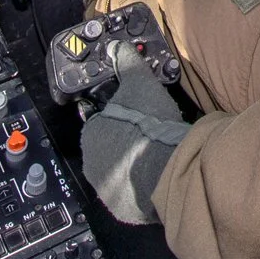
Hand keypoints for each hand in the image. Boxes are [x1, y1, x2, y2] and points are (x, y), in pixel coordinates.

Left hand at [78, 43, 189, 225]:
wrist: (168, 167)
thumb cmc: (149, 124)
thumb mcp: (140, 84)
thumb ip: (127, 64)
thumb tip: (117, 47)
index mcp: (91, 135)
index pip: (99, 123)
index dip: (119, 119)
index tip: (136, 117)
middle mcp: (92, 166)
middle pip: (108, 150)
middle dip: (125, 144)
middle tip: (149, 135)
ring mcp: (107, 191)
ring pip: (119, 174)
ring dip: (133, 167)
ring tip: (157, 156)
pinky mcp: (125, 210)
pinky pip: (133, 196)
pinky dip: (143, 187)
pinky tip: (159, 175)